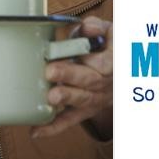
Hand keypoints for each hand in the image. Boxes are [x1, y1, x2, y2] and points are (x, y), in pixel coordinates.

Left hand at [30, 16, 112, 139]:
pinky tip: (36, 131)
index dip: (89, 58)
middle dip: (70, 76)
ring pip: (81, 100)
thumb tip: (87, 27)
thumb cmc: (109, 46)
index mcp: (114, 62)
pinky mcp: (85, 110)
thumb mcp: (110, 32)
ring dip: (65, 98)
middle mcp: (106, 83)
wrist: (122, 71)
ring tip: (50, 97)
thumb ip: (98, 27)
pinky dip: (54, 127)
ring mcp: (95, 98)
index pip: (104, 62)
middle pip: (89, 81)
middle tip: (51, 71)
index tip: (73, 49)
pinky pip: (70, 119)